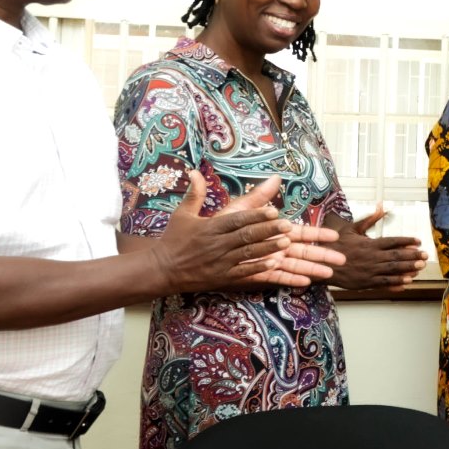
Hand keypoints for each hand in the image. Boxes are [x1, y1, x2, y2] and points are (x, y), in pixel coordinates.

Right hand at [157, 174, 335, 292]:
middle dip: (267, 230)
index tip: (272, 211)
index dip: (254, 216)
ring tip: (286, 242)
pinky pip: (243, 273)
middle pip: (245, 236)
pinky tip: (275, 264)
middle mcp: (216, 244)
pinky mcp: (222, 277)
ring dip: (268, 248)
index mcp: (209, 228)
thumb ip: (194, 193)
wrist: (161, 270)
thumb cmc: (173, 239)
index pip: (235, 220)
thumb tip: (194, 171)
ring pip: (247, 254)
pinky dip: (258, 268)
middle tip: (288, 225)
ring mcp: (220, 262)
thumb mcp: (182, 214)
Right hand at [327, 208, 425, 292]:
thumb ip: (369, 220)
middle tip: (425, 256)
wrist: (322, 263)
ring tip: (420, 267)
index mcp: (369, 243)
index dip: (407, 241)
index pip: (393, 241)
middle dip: (412, 256)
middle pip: (396, 256)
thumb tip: (381, 206)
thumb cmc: (337, 245)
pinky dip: (396, 283)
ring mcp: (369, 271)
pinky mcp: (366, 282)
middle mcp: (372, 257)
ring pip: (393, 270)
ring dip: (408, 269)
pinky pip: (384, 283)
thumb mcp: (352, 229)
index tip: (418, 241)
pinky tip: (407, 282)